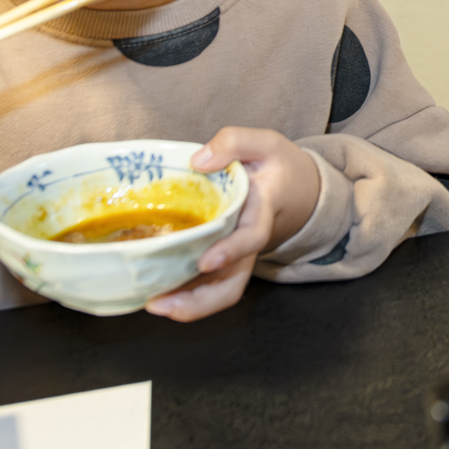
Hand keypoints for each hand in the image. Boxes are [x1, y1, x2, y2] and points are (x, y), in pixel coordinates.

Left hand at [146, 128, 321, 322]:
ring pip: (219, 291)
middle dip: (200, 301)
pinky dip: (182, 293)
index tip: (206, 261)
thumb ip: (234, 142)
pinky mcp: (222, 258)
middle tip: (162, 304)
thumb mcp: (264, 142)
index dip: (231, 251)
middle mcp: (247, 243)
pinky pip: (206, 284)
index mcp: (261, 212)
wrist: (298, 189)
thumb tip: (198, 162)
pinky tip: (153, 292)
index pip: (251, 237)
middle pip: (233, 283)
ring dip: (187, 305)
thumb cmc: (278, 166)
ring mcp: (236, 255)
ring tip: (151, 304)